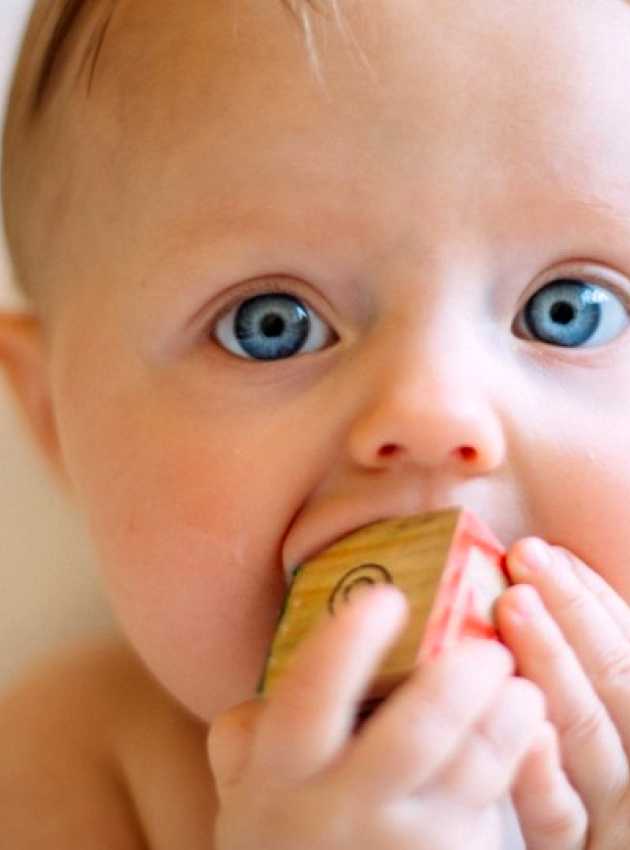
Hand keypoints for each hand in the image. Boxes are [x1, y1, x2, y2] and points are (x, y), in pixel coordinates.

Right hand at [208, 586, 544, 849]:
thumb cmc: (282, 835)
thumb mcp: (245, 785)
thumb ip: (247, 730)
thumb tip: (275, 671)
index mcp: (284, 771)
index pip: (311, 696)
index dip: (349, 644)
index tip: (387, 598)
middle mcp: (343, 810)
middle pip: (414, 736)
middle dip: (458, 682)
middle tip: (487, 645)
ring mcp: (403, 846)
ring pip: (472, 775)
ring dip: (507, 723)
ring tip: (523, 687)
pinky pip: (493, 813)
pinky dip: (518, 766)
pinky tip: (528, 733)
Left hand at [499, 539, 629, 848]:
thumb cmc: (601, 775)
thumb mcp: (607, 709)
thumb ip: (589, 665)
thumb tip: (554, 577)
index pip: (629, 654)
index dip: (593, 600)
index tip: (550, 551)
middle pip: (618, 683)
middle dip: (572, 614)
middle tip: (525, 557)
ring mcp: (617, 817)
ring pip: (589, 737)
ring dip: (554, 666)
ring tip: (513, 606)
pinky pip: (560, 820)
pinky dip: (543, 774)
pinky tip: (521, 726)